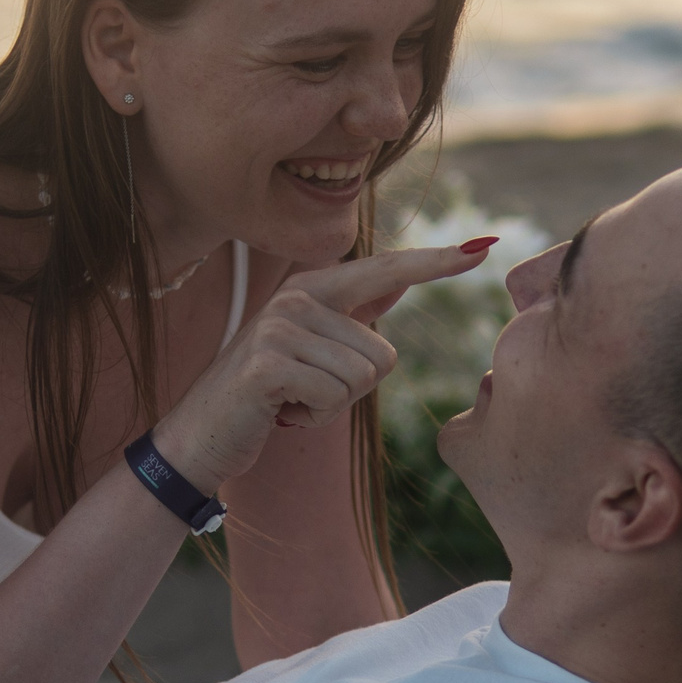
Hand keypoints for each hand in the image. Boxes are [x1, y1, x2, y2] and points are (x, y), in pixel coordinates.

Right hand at [150, 239, 492, 492]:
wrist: (202, 434)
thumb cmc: (267, 395)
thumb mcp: (313, 347)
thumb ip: (353, 311)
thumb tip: (402, 277)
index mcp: (313, 287)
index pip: (385, 270)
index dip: (433, 262)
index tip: (480, 248)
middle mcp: (296, 295)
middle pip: (383, 353)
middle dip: (355, 390)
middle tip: (307, 392)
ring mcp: (280, 325)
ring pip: (362, 378)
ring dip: (333, 407)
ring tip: (294, 400)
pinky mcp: (269, 362)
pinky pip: (334, 397)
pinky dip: (316, 418)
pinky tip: (283, 412)